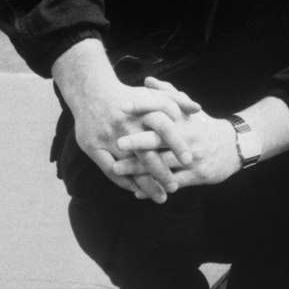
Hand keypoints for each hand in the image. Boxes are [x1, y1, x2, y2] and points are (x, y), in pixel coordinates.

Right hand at [65, 74, 196, 202]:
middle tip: (174, 188)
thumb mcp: (151, 93)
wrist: (90, 91)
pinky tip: (138, 191)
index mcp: (141, 110)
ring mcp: (108, 137)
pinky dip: (124, 182)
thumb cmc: (128, 95)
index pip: (164, 128)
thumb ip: (176, 100)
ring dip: (145, 184)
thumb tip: (198, 109)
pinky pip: (109, 170)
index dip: (177, 144)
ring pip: (129, 166)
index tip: (189, 160)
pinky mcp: (92, 146)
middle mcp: (125, 124)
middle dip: (162, 172)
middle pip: (146, 152)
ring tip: (161, 197)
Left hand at [115, 105, 241, 190]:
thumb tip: (147, 81)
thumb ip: (168, 95)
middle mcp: (188, 137)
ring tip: (116, 169)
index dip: (143, 107)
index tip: (122, 106)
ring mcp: (192, 157)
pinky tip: (136, 192)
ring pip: (163, 164)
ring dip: (138, 168)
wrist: (234, 147)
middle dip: (138, 141)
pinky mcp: (198, 175)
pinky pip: (173, 182)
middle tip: (117, 142)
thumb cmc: (204, 127)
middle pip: (160, 138)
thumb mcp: (190, 110)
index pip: (162, 109)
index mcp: (184, 120)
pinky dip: (153, 187)